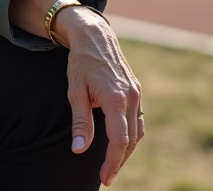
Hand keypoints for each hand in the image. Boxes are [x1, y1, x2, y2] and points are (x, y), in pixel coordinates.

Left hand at [57, 6, 143, 186]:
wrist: (95, 36)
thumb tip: (79, 149)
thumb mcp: (75, 92)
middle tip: (106, 176)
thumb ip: (80, 122)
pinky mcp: (136, 91)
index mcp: (115, 97)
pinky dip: (131, 135)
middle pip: (131, 140)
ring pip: (137, 131)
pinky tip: (119, 143)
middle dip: (119, 161)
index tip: (104, 176)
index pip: (119, 139)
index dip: (112, 161)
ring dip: (126, 150)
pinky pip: (138, 120)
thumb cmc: (81, 63)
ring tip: (112, 163)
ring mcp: (136, 93)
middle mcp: (130, 97)